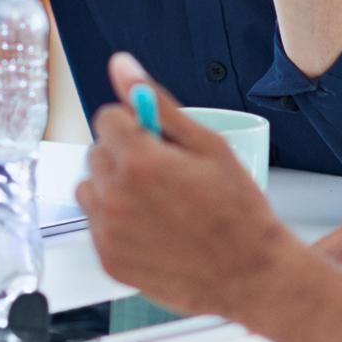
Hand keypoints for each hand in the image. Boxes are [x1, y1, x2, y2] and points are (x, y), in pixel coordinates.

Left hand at [74, 52, 310, 319]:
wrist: (250, 275)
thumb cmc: (237, 210)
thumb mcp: (208, 145)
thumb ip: (158, 104)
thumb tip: (122, 66)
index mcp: (139, 161)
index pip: (107, 118)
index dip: (134, 124)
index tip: (156, 140)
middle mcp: (115, 196)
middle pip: (98, 152)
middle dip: (125, 155)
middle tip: (165, 174)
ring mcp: (109, 232)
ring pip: (91, 188)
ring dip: (115, 188)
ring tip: (157, 202)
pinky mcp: (109, 259)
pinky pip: (97, 225)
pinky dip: (117, 222)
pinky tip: (152, 228)